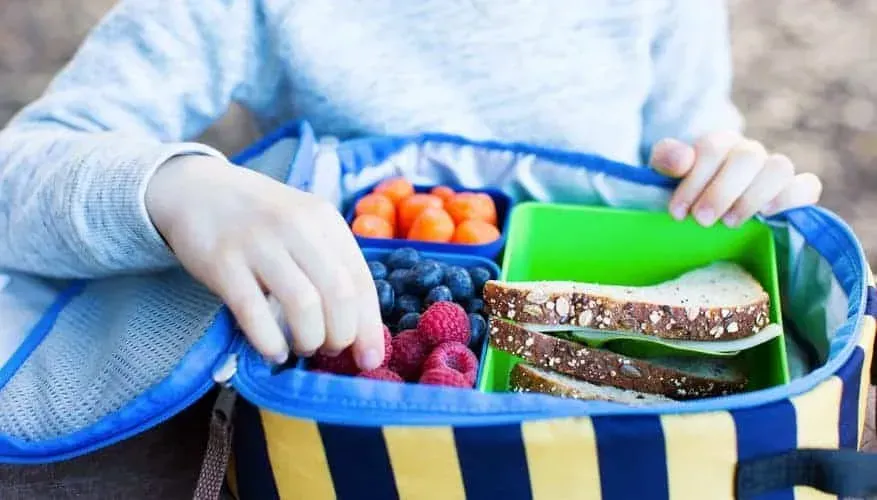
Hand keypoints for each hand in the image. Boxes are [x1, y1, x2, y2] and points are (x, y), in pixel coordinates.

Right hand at [145, 155, 383, 369]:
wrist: (197, 188)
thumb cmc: (260, 218)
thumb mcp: (304, 226)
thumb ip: (329, 264)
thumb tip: (357, 326)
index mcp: (325, 221)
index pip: (361, 281)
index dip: (370, 326)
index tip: (370, 359)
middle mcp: (297, 227)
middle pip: (338, 294)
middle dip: (341, 335)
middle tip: (328, 349)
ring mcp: (259, 242)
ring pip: (303, 304)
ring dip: (309, 339)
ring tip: (302, 347)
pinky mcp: (223, 261)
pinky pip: (254, 311)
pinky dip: (269, 340)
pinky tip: (273, 351)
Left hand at [649, 131, 822, 226]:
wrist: (707, 208)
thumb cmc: (686, 191)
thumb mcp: (665, 174)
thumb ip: (667, 159)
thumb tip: (681, 159)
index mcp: (719, 144)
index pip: (713, 149)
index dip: (695, 180)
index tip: (677, 212)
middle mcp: (749, 152)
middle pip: (747, 157)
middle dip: (721, 191)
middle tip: (701, 220)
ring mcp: (774, 170)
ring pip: (780, 167)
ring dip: (754, 196)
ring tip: (730, 222)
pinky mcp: (795, 190)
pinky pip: (808, 185)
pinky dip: (792, 198)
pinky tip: (768, 215)